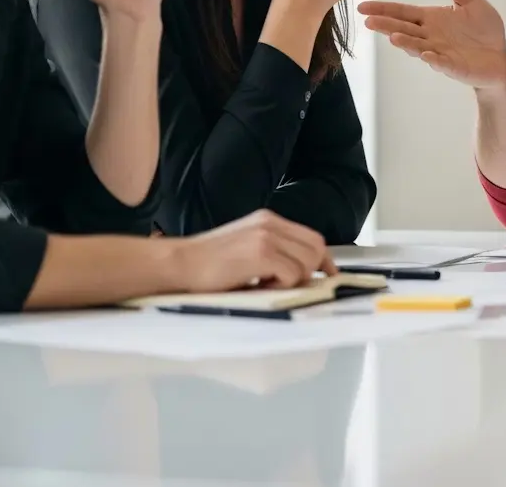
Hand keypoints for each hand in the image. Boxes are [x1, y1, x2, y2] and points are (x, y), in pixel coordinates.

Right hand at [171, 209, 336, 290]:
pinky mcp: (260, 252)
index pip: (312, 237)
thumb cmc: (208, 265)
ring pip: (307, 262)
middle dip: (309, 271)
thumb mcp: (246, 248)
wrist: (178, 263)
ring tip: (266, 283)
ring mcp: (266, 236)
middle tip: (285, 284)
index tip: (327, 275)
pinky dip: (281, 285)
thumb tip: (304, 272)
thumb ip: (273, 252)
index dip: (323, 259)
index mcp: (268, 220)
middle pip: (316, 248)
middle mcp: (271, 223)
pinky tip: (258, 284)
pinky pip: (291, 273)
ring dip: (293, 280)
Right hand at [358, 0, 505, 87]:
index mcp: (431, 19)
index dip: (384, 9)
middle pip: (404, 29)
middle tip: (369, 21)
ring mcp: (440, 52)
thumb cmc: (483, 29)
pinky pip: (442, 64)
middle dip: (387, 26)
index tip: (363, 7)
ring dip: (406, 43)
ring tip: (393, 38)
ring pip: (418, 47)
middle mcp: (430, 36)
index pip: (403, 12)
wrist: (498, 57)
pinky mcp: (454, 66)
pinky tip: (427, 56)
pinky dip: (435, 60)